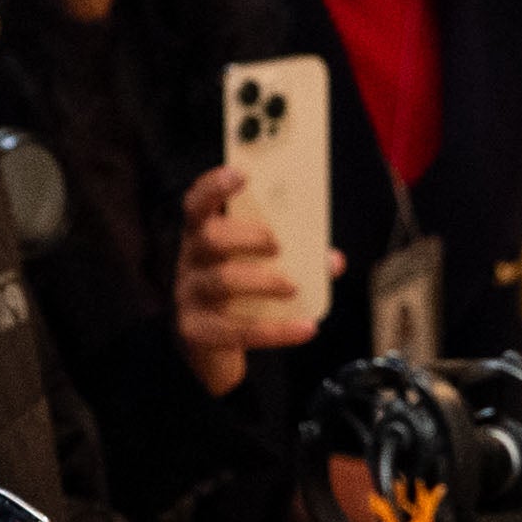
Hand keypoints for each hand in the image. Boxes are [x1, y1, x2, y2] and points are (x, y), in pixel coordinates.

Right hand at [172, 164, 320, 392]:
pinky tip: (306, 328)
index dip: (214, 186)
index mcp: (202, 236)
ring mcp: (190, 297)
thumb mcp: (255, 267)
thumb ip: (294, 257)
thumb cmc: (236, 294)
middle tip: (278, 244)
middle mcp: (190, 261)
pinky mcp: (197, 332)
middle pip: (210, 239)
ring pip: (222, 281)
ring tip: (293, 287)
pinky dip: (277, 330)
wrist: (207, 347)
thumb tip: (332, 260)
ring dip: (262, 281)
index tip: (241, 174)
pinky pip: (237, 330)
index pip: (197, 203)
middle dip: (247, 236)